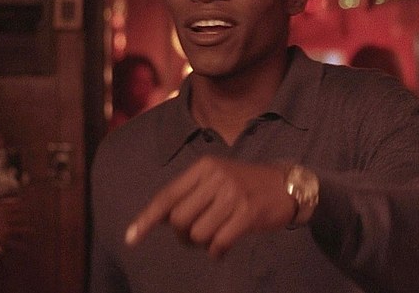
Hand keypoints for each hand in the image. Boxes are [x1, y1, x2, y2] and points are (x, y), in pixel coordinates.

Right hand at [0, 198, 30, 248]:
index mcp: (1, 208)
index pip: (17, 205)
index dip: (24, 206)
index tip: (29, 206)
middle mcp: (5, 217)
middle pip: (21, 216)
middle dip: (26, 218)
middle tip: (34, 218)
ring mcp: (3, 228)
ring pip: (21, 229)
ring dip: (27, 231)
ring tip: (32, 231)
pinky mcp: (1, 239)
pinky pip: (13, 243)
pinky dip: (20, 246)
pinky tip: (25, 247)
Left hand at [125, 156, 295, 257]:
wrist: (288, 184)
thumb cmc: (247, 183)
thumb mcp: (218, 177)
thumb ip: (190, 192)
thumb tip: (157, 218)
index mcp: (205, 167)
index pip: (167, 196)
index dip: (146, 219)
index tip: (131, 238)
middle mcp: (216, 177)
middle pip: (178, 219)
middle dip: (183, 235)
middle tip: (197, 236)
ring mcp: (233, 195)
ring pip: (197, 233)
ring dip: (202, 244)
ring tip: (214, 239)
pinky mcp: (247, 213)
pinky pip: (218, 243)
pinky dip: (217, 251)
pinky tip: (223, 249)